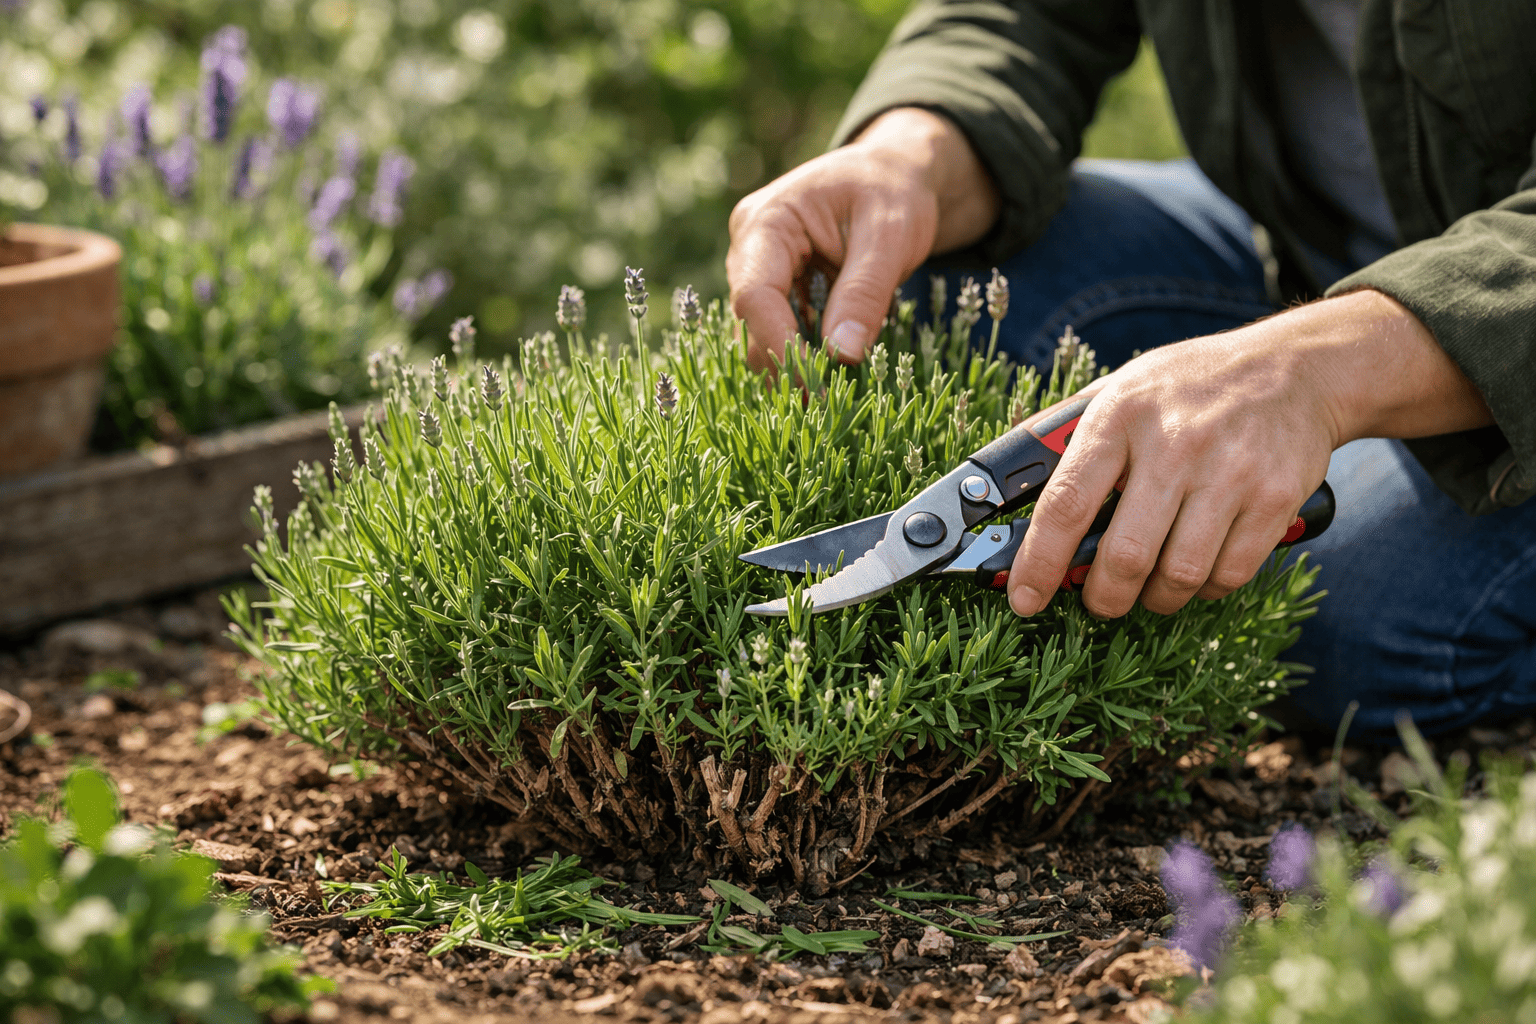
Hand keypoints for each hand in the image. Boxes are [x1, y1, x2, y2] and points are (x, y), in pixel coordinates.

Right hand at [726, 107, 998, 370]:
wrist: (894, 174)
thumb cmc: (893, 190)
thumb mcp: (890, 233)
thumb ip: (865, 291)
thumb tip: (844, 356)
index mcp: (766, 222)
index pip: (755, 296)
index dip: (781, 347)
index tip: (817, 387)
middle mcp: (748, 248)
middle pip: (751, 323)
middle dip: (787, 366)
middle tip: (831, 407)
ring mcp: (757, 270)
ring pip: (761, 335)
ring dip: (795, 367)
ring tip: (836, 397)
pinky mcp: (775, 290)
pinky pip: (781, 332)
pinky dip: (805, 356)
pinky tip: (835, 374)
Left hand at [1007, 289, 1494, 617]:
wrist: (1295, 368)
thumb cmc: (1188, 387)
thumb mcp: (1121, 389)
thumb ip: (1070, 441)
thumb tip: (1009, 493)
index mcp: (1120, 415)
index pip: (1067, 503)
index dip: (1039, 562)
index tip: (1025, 599)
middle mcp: (1175, 443)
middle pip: (1126, 555)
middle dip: (1104, 596)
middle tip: (1099, 600)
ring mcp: (1230, 472)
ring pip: (1179, 575)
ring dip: (1155, 598)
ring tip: (1149, 586)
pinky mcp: (1275, 497)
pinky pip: (1228, 575)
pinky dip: (1204, 590)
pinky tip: (1195, 571)